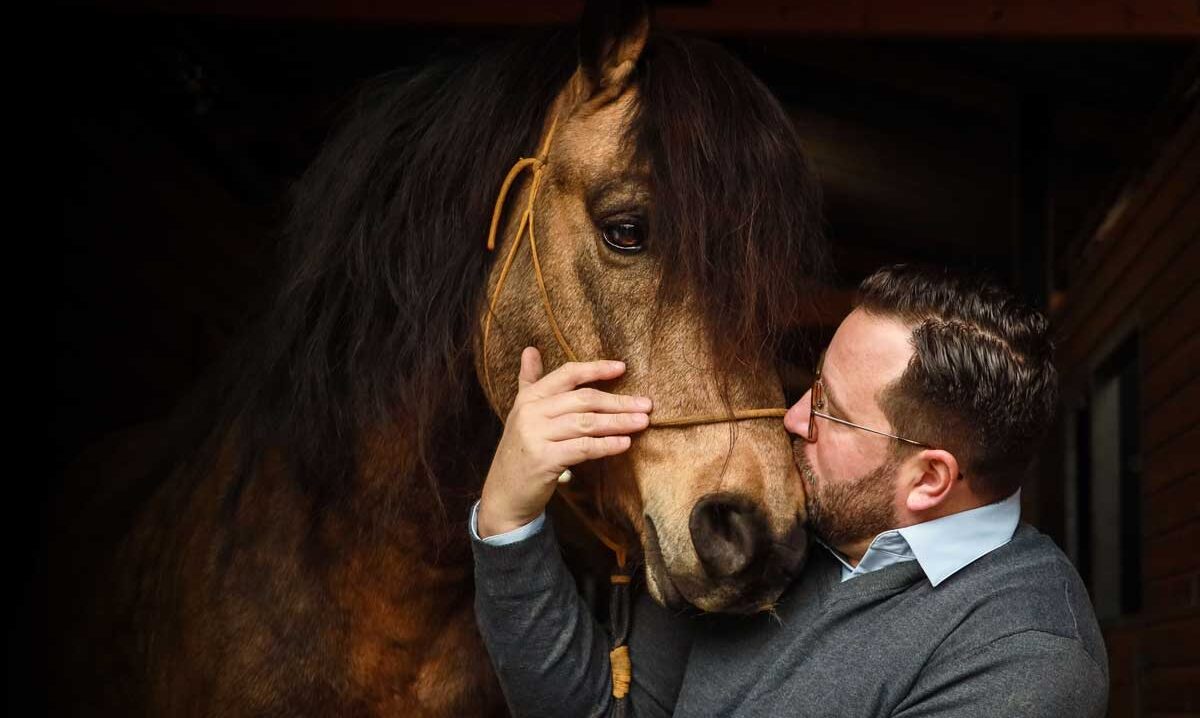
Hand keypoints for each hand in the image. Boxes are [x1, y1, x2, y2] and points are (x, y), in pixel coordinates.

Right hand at [477, 347, 651, 538]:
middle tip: (646, 404)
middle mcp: (531, 412)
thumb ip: (529, 381)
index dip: (596, 369)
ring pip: (586, 423)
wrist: (504, 494)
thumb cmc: (521, 452)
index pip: (567, 374)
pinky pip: (583, 448)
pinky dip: (606, 445)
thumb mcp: (521, 414)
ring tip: (642, 422)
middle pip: (583, 399)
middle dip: (618, 401)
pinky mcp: (544, 459)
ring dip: (618, 422)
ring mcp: (536, 435)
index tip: (622, 368)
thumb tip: (531, 349)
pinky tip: (625, 443)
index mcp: (529, 398)